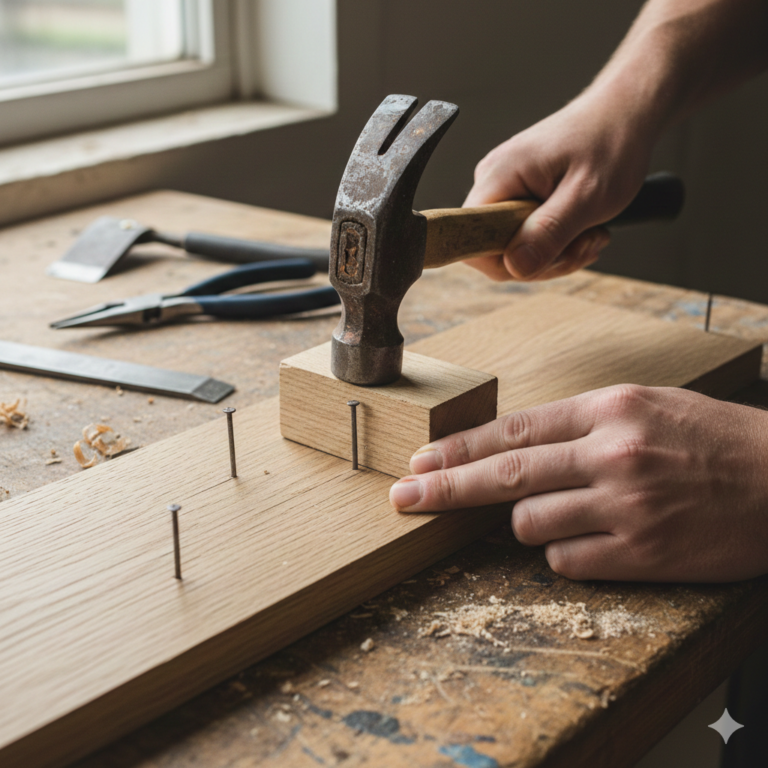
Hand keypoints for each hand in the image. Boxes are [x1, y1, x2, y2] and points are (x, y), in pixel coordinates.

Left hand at [389, 385, 767, 581]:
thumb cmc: (712, 439)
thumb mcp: (644, 406)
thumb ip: (577, 425)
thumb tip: (513, 449)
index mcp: (609, 410)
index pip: (513, 430)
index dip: (459, 448)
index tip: (421, 460)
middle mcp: (612, 454)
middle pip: (504, 476)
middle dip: (445, 489)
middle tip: (404, 498)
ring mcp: (626, 507)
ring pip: (531, 523)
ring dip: (528, 522)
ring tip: (568, 511)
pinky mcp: (642, 554)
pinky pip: (567, 561)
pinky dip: (566, 553)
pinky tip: (597, 539)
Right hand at [464, 91, 654, 281]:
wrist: (626, 113)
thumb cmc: (611, 143)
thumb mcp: (586, 196)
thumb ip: (548, 233)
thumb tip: (515, 267)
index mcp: (498, 176)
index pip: (471, 240)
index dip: (505, 262)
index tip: (549, 255)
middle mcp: (493, 181)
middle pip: (495, 250)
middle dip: (543, 260)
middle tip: (586, 243)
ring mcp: (506, 188)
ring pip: (515, 247)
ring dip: (557, 253)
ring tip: (592, 234)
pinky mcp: (520, 194)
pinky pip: (528, 235)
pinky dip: (558, 241)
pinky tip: (584, 229)